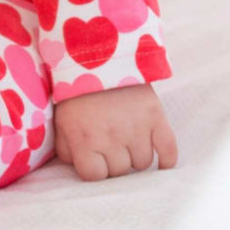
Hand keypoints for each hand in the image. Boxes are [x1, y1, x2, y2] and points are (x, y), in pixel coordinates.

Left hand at [53, 83, 177, 180]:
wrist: (98, 53)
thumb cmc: (75, 90)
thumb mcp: (61, 118)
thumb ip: (65, 148)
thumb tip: (77, 168)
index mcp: (84, 138)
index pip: (94, 176)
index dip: (94, 168)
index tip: (93, 156)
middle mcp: (110, 137)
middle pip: (120, 171)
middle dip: (113, 159)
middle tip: (109, 140)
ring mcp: (136, 128)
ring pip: (142, 163)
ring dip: (135, 154)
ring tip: (126, 136)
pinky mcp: (156, 117)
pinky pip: (168, 151)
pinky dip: (166, 159)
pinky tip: (160, 160)